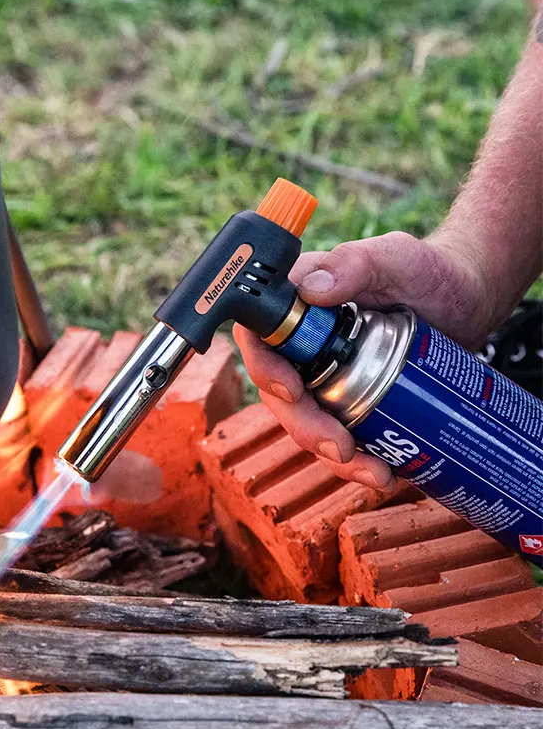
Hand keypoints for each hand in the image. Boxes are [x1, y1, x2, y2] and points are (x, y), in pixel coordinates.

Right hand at [234, 231, 492, 489]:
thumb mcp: (396, 257)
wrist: (468, 302)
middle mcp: (303, 343)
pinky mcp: (350, 399)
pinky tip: (383, 472)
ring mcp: (324, 374)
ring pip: (308, 421)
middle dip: (305, 427)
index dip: (264, 368)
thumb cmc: (430, 271)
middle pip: (279, 392)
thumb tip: (311, 289)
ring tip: (372, 472)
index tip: (292, 391)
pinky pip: (340, 434)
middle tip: (339, 448)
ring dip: (331, 454)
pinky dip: (357, 460)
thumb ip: (355, 263)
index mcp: (299, 303)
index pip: (259, 337)